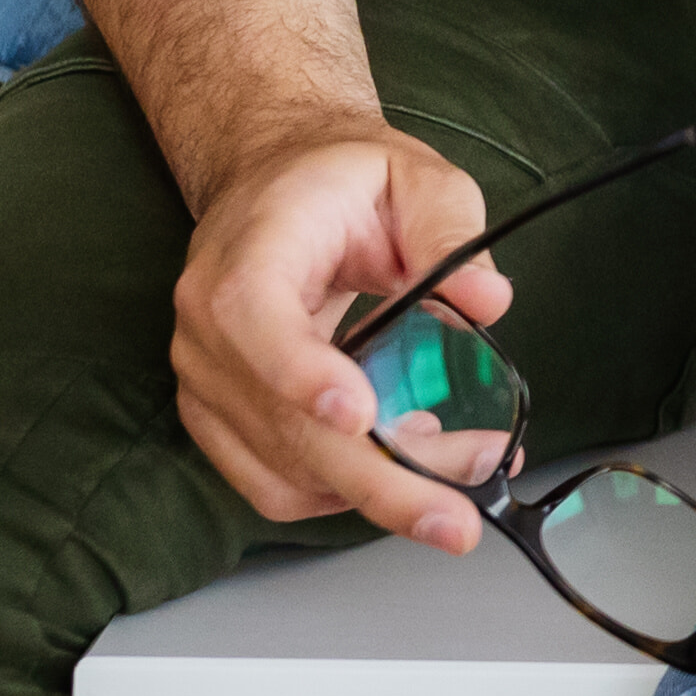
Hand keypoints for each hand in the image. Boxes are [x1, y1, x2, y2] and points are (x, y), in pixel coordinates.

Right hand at [170, 123, 509, 552]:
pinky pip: (276, 483)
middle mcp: (209, 329)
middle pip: (280, 424)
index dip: (301, 373)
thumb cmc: (345, 183)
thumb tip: (486, 301)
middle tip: (455, 517)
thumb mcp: (417, 178)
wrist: (278, 185)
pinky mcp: (224, 419)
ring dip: (376, 493)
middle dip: (375, 481)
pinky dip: (343, 493)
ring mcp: (209, 382)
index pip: (253, 318)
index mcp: (249, 255)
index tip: (358, 413)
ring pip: (283, 470)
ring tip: (462, 483)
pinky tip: (408, 471)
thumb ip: (452, 231)